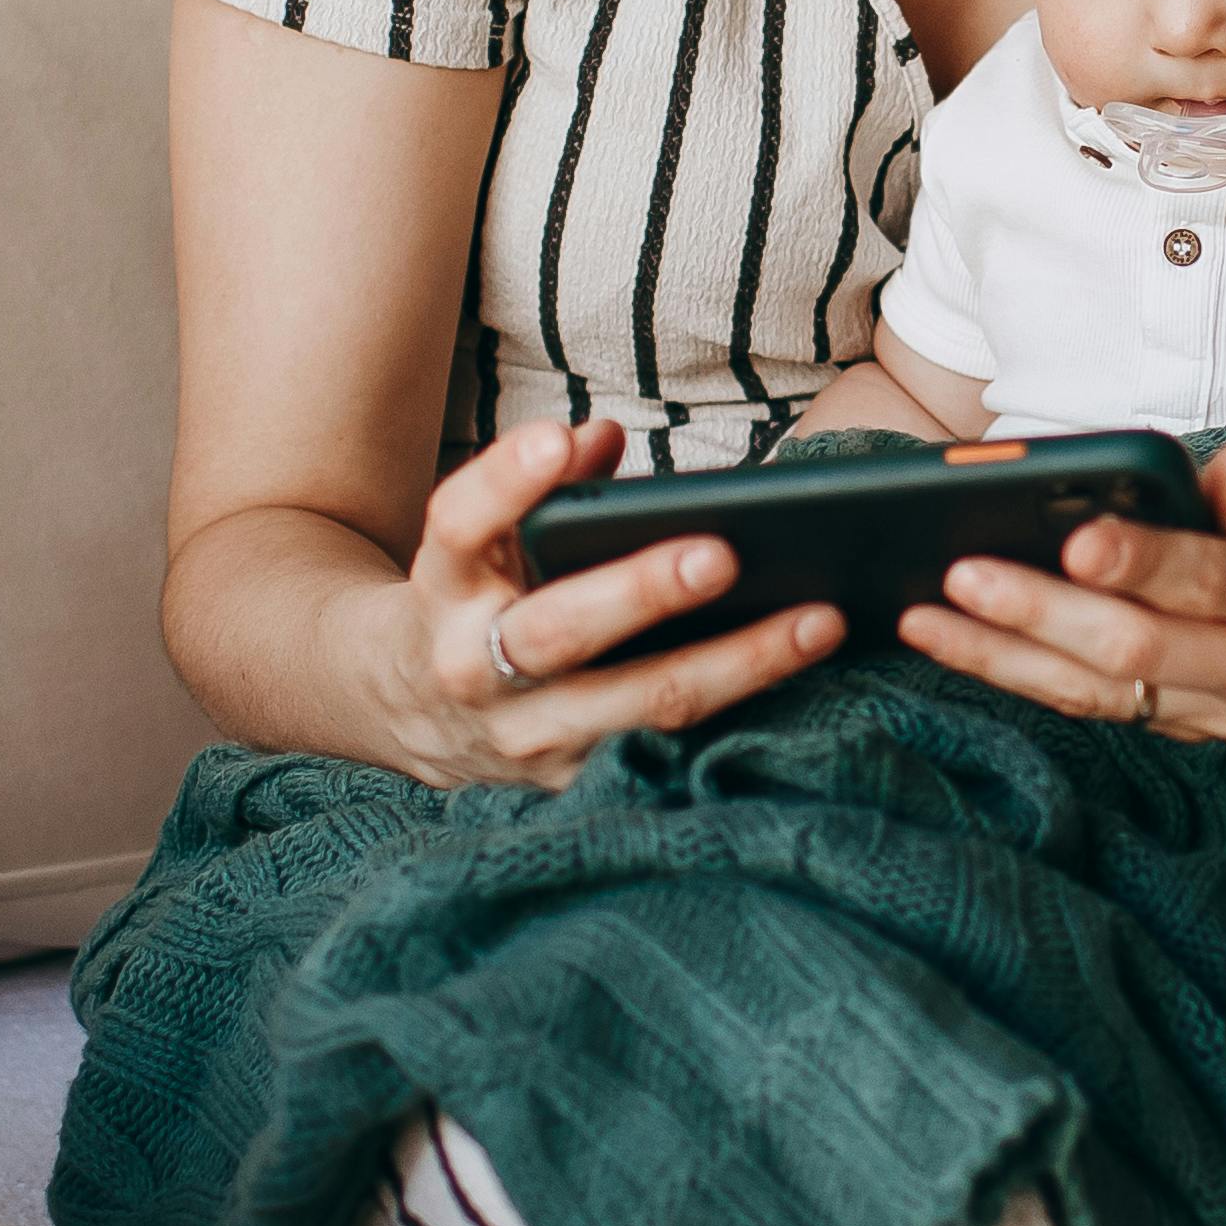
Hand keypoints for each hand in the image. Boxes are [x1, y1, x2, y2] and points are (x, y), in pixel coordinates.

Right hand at [373, 418, 841, 785]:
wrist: (407, 714)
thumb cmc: (477, 599)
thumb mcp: (482, 540)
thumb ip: (540, 485)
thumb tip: (601, 439)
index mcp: (446, 588)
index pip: (459, 525)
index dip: (504, 483)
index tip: (555, 440)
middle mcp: (473, 668)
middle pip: (557, 631)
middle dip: (642, 593)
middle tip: (723, 554)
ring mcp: (526, 739)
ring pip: (639, 707)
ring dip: (736, 666)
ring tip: (818, 621)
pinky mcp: (575, 787)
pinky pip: (670, 752)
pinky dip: (742, 719)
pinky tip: (808, 683)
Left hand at [894, 439, 1225, 739]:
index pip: (1209, 579)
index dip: (1138, 561)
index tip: (1071, 537)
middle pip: (1136, 653)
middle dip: (1038, 616)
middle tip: (956, 576)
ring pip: (1102, 695)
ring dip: (1004, 660)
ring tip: (922, 621)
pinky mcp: (1201, 733)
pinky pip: (1105, 708)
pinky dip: (1030, 678)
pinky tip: (965, 647)